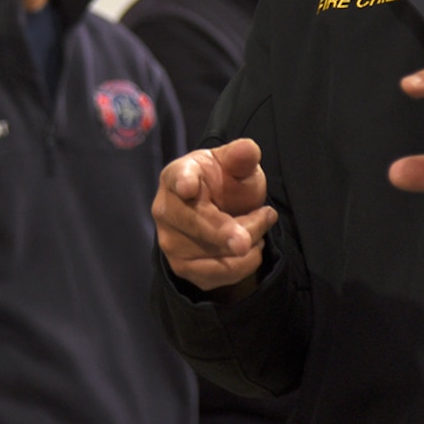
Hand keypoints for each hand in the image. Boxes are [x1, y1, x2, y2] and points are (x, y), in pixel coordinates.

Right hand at [152, 139, 277, 294]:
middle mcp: (164, 210)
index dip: (183, 182)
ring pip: (212, 252)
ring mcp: (170, 242)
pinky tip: (249, 249)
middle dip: (225, 231)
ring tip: (259, 226)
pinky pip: (217, 274)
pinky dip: (243, 264)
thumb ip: (243, 157)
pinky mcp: (181, 268)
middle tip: (256, 228)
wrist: (222, 215)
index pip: (178, 178)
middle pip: (197, 223)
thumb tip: (248, 149)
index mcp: (177, 175)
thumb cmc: (226, 184)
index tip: (188, 186)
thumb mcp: (238, 166)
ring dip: (248, 244)